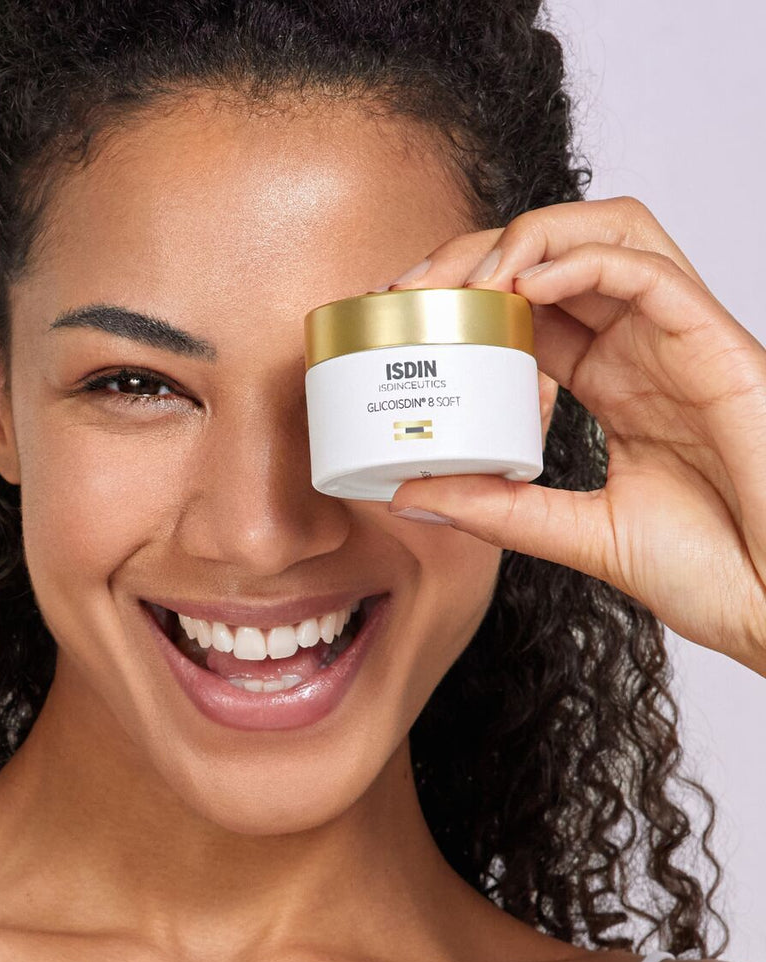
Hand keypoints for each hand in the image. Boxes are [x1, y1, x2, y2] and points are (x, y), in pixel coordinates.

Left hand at [384, 196, 765, 676]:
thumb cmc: (711, 569)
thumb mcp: (578, 533)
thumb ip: (498, 510)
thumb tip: (409, 497)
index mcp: (613, 380)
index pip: (532, 305)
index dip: (466, 292)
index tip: (402, 310)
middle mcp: (642, 347)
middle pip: (558, 254)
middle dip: (479, 252)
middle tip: (412, 286)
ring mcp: (680, 340)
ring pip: (608, 234)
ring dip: (525, 240)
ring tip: (465, 279)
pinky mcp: (717, 346)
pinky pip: (650, 272)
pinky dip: (581, 262)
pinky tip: (523, 287)